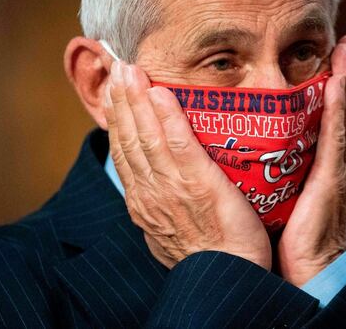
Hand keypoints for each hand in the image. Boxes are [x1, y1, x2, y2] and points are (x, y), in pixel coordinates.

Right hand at [104, 61, 271, 269]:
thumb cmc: (211, 255)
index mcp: (143, 202)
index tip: (115, 91)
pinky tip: (160, 94)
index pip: (124, 152)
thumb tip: (161, 184)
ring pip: (146, 137)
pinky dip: (167, 119)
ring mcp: (171, 189)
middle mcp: (150, 193)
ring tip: (131, 71)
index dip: (118, 118)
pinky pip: (178, 146)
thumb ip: (164, 202)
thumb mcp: (173, 229)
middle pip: (128, 139)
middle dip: (121, 101)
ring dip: (136, 101)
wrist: (229, 277)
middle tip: (118, 67)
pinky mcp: (198, 185)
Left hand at [277, 34, 345, 285]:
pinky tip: (339, 83)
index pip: (333, 115)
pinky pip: (337, 137)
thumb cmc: (289, 236)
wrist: (307, 270)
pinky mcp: (334, 179)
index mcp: (326, 163)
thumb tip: (257, 148)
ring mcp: (340, 169)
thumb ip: (280, 168)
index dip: (338, 84)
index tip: (336, 54)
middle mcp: (339, 161)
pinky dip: (340, 108)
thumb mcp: (285, 193)